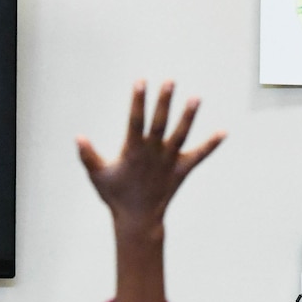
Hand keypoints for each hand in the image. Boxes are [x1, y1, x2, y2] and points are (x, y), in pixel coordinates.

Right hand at [77, 81, 226, 242]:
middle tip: (170, 81)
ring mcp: (169, 162)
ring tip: (196, 98)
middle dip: (164, 102)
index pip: (135, 120)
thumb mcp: (98, 176)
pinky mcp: (181, 171)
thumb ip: (88, 156)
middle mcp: (153, 153)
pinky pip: (199, 156)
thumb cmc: (115, 196)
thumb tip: (78, 137)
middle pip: (160, 122)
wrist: (137, 220)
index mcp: (133, 151)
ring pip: (181, 135)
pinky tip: (224, 132)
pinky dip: (211, 145)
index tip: (141, 81)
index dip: (138, 100)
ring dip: (189, 116)